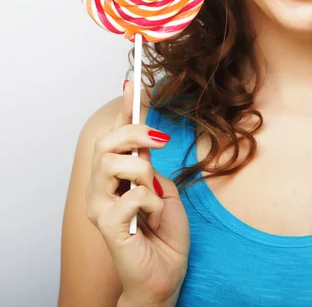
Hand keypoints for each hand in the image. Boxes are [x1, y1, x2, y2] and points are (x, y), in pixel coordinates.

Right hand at [85, 81, 190, 305]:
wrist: (166, 275)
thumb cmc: (164, 234)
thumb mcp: (162, 188)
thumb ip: (149, 165)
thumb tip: (147, 138)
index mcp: (114, 179)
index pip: (114, 137)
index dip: (125, 109)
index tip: (132, 83)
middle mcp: (99, 190)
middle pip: (106, 142)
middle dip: (136, 132)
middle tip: (160, 141)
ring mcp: (99, 207)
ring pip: (112, 161)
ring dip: (144, 171)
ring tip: (155, 193)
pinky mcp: (106, 225)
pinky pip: (132, 194)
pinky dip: (152, 202)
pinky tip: (153, 218)